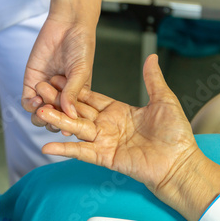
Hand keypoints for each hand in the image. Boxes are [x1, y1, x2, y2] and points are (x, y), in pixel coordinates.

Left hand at [22, 15, 94, 125]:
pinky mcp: (31, 81)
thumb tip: (71, 115)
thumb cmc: (81, 46)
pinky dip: (30, 104)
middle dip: (53, 121)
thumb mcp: (81, 71)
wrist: (67, 25)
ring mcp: (45, 89)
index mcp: (76, 97)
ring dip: (41, 114)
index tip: (68, 128)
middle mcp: (60, 95)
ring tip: (45, 106)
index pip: (70, 118)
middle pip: (53, 119)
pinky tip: (37, 99)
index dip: (68, 125)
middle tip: (54, 117)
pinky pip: (27, 101)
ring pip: (39, 113)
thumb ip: (73, 92)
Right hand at [35, 54, 198, 194]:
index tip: (57, 78)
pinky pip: (81, 152)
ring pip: (75, 127)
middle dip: (59, 100)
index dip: (74, 88)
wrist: (180, 163)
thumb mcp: (164, 100)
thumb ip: (152, 79)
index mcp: (118, 111)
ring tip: (39, 111)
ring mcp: (104, 141)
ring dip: (57, 120)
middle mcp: (108, 125)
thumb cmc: (175, 135)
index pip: (90, 97)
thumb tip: (151, 57)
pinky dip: (64, 149)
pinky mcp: (104, 157)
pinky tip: (47, 146)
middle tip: (40, 90)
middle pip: (77, 110)